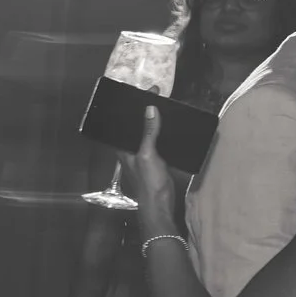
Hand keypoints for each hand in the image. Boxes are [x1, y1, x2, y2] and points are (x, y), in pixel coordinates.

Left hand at [124, 105, 182, 242]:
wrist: (159, 204)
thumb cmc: (148, 181)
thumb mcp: (148, 154)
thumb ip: (148, 133)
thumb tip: (149, 109)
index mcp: (123, 147)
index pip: (125, 121)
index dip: (132, 106)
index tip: (147, 92)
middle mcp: (131, 149)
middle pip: (135, 125)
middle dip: (144, 110)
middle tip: (157, 95)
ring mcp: (143, 154)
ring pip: (147, 132)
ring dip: (155, 119)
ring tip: (166, 105)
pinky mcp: (156, 159)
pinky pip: (158, 140)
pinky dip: (163, 131)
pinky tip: (172, 125)